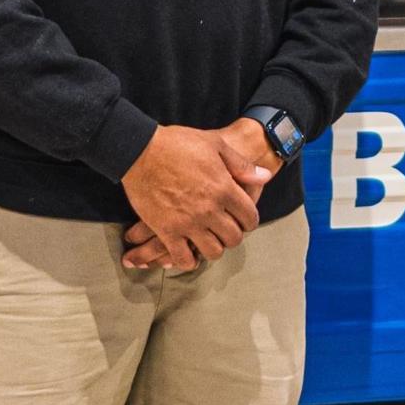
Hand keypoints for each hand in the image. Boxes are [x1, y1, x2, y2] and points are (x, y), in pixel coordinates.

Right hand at [121, 123, 264, 267]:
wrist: (139, 149)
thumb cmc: (177, 143)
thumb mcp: (215, 145)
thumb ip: (241, 165)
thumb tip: (265, 176)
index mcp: (224, 188)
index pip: (249, 217)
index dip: (249, 220)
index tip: (243, 219)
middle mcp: (210, 209)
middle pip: (234, 238)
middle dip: (233, 236)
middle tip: (225, 230)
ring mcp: (188, 222)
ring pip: (213, 251)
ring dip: (213, 248)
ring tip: (208, 241)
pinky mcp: (167, 230)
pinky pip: (183, 258)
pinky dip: (188, 260)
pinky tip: (188, 253)